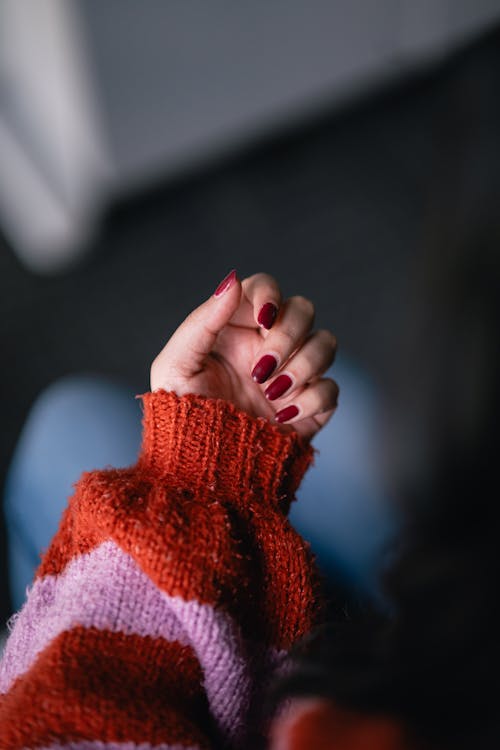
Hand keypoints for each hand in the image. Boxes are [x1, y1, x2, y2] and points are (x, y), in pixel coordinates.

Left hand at [151, 271, 337, 439]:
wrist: (201, 465)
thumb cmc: (181, 412)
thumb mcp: (178, 364)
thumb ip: (202, 320)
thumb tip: (232, 279)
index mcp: (237, 327)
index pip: (266, 289)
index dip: (271, 295)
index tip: (264, 319)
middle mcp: (269, 344)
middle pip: (303, 309)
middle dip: (288, 336)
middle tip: (261, 369)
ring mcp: (293, 373)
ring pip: (326, 343)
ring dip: (303, 365)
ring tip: (270, 392)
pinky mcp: (311, 405)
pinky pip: (330, 388)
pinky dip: (310, 400)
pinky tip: (281, 416)